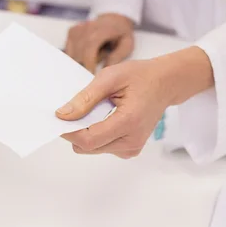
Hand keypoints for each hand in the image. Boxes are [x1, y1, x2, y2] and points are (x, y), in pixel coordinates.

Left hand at [56, 47, 214, 157]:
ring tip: (98, 111)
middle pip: (88, 147)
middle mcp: (131, 141)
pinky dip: (97, 135)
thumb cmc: (140, 76)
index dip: (68, 131)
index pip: (88, 140)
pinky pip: (102, 148)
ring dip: (87, 133)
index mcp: (128, 122)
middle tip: (79, 110)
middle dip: (76, 131)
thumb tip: (62, 115)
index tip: (60, 117)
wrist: (165, 83)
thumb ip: (85, 98)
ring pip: (93, 149)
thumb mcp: (110, 77)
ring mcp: (132, 148)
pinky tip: (106, 118)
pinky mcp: (130, 150)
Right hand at [65, 13, 134, 72]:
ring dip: (81, 61)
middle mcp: (85, 29)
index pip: (89, 51)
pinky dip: (77, 56)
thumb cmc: (121, 33)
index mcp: (100, 31)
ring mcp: (77, 30)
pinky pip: (69, 51)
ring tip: (94, 57)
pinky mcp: (71, 32)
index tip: (92, 77)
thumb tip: (105, 71)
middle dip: (85, 66)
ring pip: (72, 54)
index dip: (89, 66)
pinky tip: (87, 53)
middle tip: (96, 69)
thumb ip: (117, 57)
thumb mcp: (127, 44)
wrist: (114, 17)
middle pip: (79, 55)